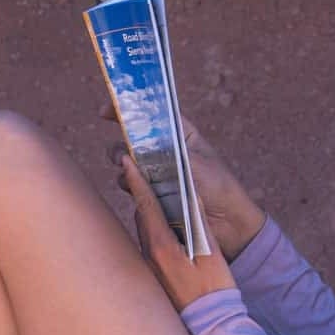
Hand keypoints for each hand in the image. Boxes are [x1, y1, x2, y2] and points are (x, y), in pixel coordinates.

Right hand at [100, 108, 266, 261]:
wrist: (229, 224)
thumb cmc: (220, 187)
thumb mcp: (196, 163)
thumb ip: (169, 153)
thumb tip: (139, 146)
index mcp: (180, 135)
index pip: (152, 115)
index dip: (128, 110)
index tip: (105, 112)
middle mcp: (167, 152)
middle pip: (133, 139)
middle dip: (121, 144)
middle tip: (119, 156)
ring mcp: (160, 173)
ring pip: (130, 164)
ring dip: (124, 167)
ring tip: (127, 176)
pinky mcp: (156, 194)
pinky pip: (134, 185)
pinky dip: (129, 185)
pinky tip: (134, 190)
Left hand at [116, 151, 236, 312]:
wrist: (211, 324)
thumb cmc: (214, 289)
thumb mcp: (211, 252)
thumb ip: (198, 222)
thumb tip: (190, 196)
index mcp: (161, 246)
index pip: (145, 205)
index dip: (137, 181)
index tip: (126, 160)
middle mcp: (149, 256)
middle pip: (142, 215)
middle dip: (142, 193)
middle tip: (142, 170)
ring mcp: (149, 267)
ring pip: (145, 230)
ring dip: (149, 212)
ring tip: (156, 194)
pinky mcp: (154, 275)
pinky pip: (150, 244)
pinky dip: (155, 229)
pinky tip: (166, 227)